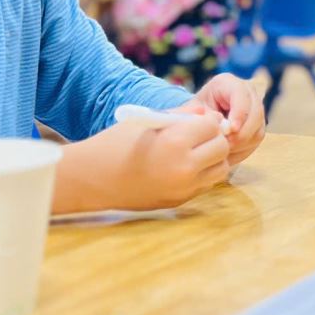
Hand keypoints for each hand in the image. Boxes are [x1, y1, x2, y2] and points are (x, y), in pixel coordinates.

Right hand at [54, 114, 230, 213]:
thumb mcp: (148, 121)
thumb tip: (207, 113)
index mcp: (175, 142)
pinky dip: (203, 174)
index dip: (205, 120)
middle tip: (198, 136)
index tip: (195, 121)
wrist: (92, 179)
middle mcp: (184, 167)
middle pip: (221, 147)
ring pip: (220, 169)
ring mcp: (183, 188)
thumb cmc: (116, 144)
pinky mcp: (180, 201)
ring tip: (194, 152)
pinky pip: (206, 184)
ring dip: (213, 158)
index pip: (211, 125)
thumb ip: (181, 115)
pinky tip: (184, 167)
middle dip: (213, 138)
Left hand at [185, 73, 264, 164]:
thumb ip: (195, 116)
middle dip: (242, 132)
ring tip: (225, 151)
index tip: (231, 130)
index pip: (241, 95)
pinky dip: (244, 148)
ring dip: (243, 143)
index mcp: (228, 83)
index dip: (239, 113)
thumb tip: (211, 125)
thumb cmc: (194, 112)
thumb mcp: (190, 110)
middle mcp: (246, 92)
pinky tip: (229, 154)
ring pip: (258, 128)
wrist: (199, 117)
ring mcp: (255, 108)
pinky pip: (256, 138)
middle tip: (227, 145)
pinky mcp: (258, 124)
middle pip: (255, 113)